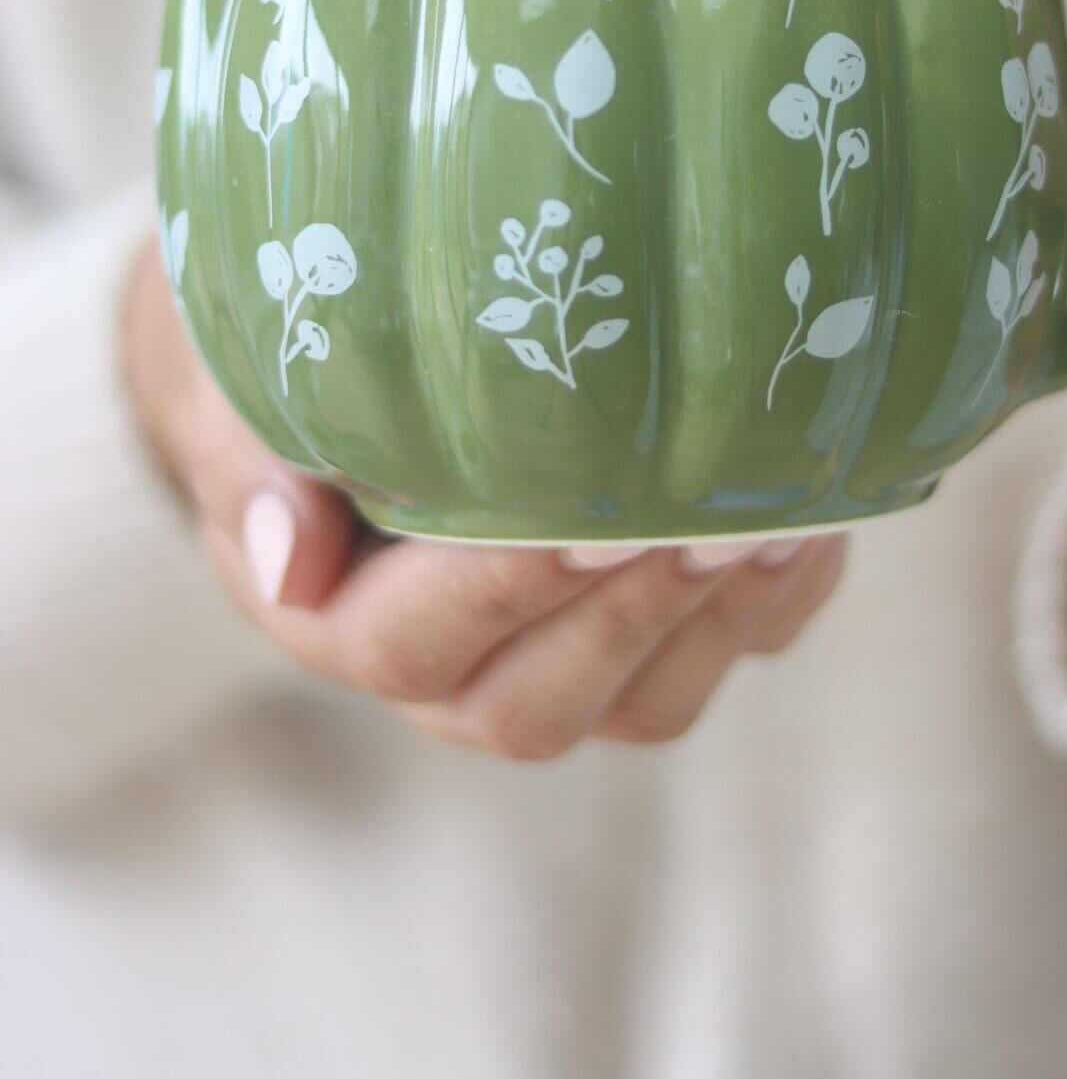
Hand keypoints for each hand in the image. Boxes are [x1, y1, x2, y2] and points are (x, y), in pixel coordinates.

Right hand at [122, 240, 844, 756]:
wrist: (336, 377)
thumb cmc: (282, 374)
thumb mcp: (237, 401)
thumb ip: (254, 472)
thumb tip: (290, 558)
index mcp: (339, 625)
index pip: (414, 643)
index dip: (506, 588)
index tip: (591, 516)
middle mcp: (449, 678)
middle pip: (538, 704)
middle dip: (630, 612)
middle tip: (708, 518)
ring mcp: (554, 667)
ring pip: (641, 704)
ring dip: (716, 621)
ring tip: (780, 520)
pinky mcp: (643, 643)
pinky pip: (719, 663)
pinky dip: (776, 604)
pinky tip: (816, 518)